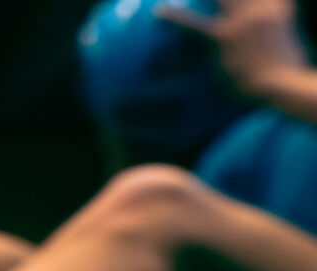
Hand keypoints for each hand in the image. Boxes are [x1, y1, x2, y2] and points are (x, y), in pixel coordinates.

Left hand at [159, 0, 309, 98]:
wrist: (285, 85)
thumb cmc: (287, 71)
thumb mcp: (286, 41)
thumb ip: (271, 27)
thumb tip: (261, 29)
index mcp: (277, 9)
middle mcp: (260, 10)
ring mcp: (242, 21)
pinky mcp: (225, 36)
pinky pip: (194, 24)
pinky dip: (175, 18)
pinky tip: (159, 12)